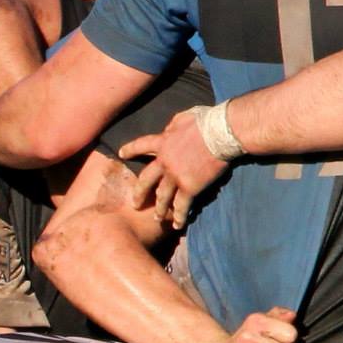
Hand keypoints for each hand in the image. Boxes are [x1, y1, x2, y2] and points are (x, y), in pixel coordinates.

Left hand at [120, 111, 230, 230]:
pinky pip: (182, 205)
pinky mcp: (189, 187)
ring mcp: (175, 176)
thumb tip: (168, 130)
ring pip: (162, 197)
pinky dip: (179, 216)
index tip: (121, 153)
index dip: (131, 150)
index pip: (141, 145)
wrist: (220, 133)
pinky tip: (177, 224)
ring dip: (159, 209)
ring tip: (157, 217)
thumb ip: (172, 126)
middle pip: (146, 180)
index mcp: (162, 142)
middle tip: (135, 203)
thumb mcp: (183, 118)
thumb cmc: (206, 121)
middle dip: (139, 192)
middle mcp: (164, 161)